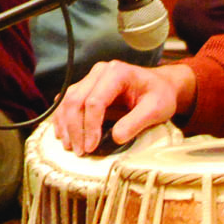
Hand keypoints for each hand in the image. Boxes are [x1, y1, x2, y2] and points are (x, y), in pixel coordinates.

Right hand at [52, 60, 196, 155]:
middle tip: (80, 151)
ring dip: (65, 124)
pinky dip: (62, 118)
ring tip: (69, 146)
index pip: (95, 101)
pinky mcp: (86, 86)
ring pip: (68, 100)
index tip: (92, 147)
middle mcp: (99, 72)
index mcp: (117, 73)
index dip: (91, 126)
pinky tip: (62, 132)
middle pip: (76, 100)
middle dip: (75, 128)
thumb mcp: (156, 109)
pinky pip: (67, 100)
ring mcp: (91, 78)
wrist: (161, 86)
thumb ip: (136, 122)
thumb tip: (115, 137)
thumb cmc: (160, 95)